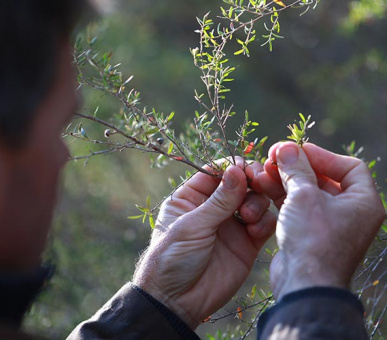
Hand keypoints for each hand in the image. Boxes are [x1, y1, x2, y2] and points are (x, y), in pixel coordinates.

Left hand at [133, 159, 275, 328]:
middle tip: (257, 185)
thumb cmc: (172, 258)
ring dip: (257, 202)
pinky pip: (264, 223)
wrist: (177, 302)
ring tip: (248, 217)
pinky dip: (265, 221)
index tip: (247, 169)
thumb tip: (237, 170)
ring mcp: (232, 224)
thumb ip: (218, 201)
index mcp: (192, 196)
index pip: (216, 171)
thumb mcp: (191, 226)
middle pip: (240, 182)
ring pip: (255, 200)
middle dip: (251, 181)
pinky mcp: (247, 243)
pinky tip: (255, 230)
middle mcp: (214, 207)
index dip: (233, 167)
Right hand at [252, 142, 384, 298]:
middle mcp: (349, 212)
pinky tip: (264, 185)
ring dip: (285, 179)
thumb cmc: (313, 239)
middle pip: (323, 177)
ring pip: (306, 191)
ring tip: (264, 169)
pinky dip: (282, 194)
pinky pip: (297, 206)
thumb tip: (286, 147)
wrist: (303, 283)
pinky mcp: (309, 232)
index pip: (348, 166)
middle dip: (297, 166)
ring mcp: (327, 223)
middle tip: (274, 156)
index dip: (322, 154)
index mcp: (362, 202)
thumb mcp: (304, 196)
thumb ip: (296, 168)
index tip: (297, 149)